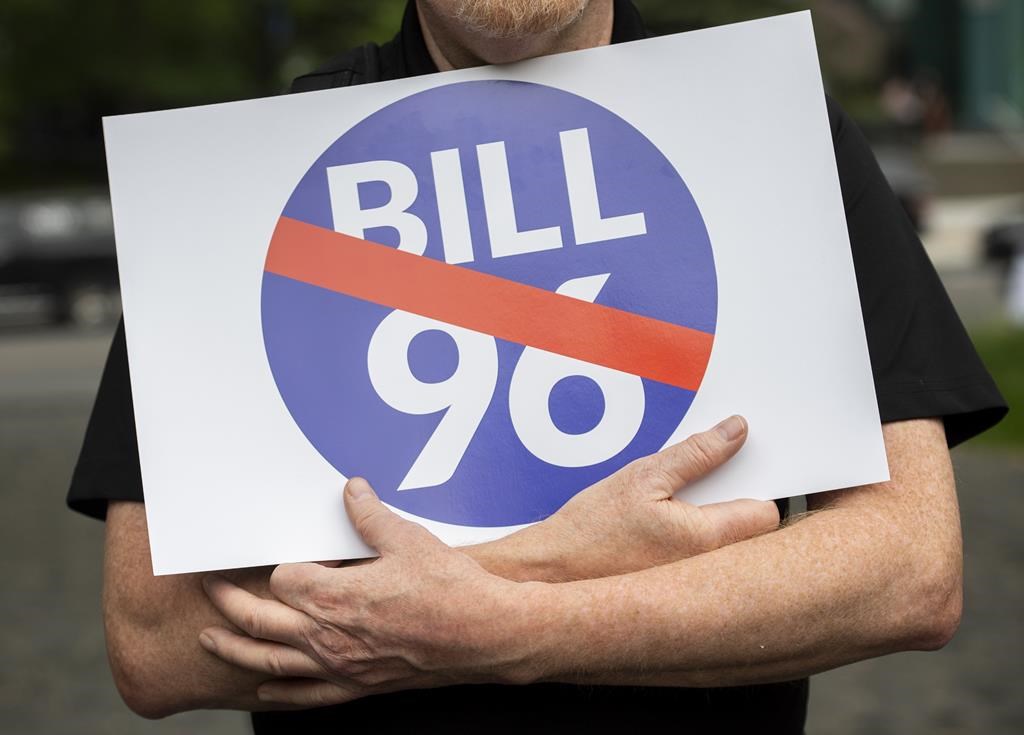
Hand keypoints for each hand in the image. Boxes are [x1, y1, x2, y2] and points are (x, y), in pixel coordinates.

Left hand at [200, 479, 529, 707]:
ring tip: (212, 639)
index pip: (281, 578)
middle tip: (211, 589)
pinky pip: (307, 695)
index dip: (276, 564)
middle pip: (261, 620)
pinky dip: (280, 694)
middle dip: (230, 603)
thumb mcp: (409, 540)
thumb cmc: (452, 590)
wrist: (486, 635)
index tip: (275, 553)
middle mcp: (331, 636)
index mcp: (337, 596)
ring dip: (237, 649)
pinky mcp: (360, 685)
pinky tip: (265, 692)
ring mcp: (342, 665)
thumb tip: (351, 493)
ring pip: (272, 662)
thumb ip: (370, 517)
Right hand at [492, 415, 779, 580]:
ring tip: (678, 503)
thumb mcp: (641, 477)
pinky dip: (694, 539)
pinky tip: (663, 528)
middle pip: (752, 531)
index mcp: (707, 538)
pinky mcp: (676, 592)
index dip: (758, 485)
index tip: (741, 466)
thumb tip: (734, 432)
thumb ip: (695, 454)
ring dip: (716, 520)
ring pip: (727, 546)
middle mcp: (708, 569)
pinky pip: (703, 559)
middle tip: (710, 480)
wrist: (550, 574)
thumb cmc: (589, 534)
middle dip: (739, 501)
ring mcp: (692, 585)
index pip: (766, 512)